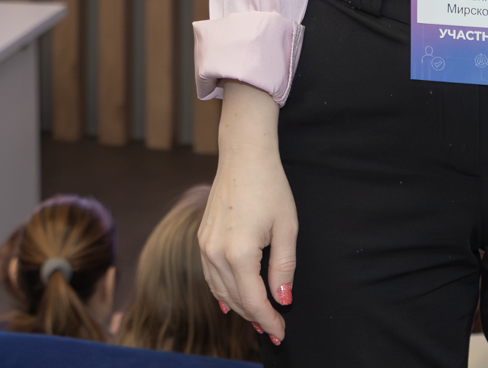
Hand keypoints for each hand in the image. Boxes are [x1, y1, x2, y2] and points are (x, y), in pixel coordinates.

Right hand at [198, 80, 295, 344]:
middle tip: (275, 329)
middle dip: (255, 317)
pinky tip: (231, 300)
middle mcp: (215, 253)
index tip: (282, 332)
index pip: (254, 301)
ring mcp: (204, 245)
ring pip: (220, 290)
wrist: (243, 155)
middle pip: (235, 299)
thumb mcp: (286, 228)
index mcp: (239, 253)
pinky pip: (210, 275)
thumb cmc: (270, 187)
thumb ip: (283, 268)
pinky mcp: (201, 238)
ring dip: (239, 307)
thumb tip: (283, 299)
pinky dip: (222, 291)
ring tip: (258, 318)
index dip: (269, 321)